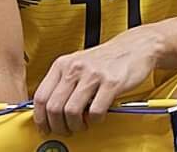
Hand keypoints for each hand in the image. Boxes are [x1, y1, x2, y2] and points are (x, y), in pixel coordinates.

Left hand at [30, 36, 160, 136]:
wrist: (135, 46)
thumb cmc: (106, 58)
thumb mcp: (78, 64)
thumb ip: (63, 83)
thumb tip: (49, 111)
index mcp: (63, 64)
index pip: (41, 97)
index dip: (40, 118)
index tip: (45, 127)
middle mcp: (75, 68)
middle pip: (54, 107)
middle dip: (58, 126)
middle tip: (65, 130)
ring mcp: (93, 75)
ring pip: (71, 112)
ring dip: (75, 126)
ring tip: (82, 125)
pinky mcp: (111, 83)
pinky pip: (95, 111)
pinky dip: (94, 120)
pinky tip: (97, 117)